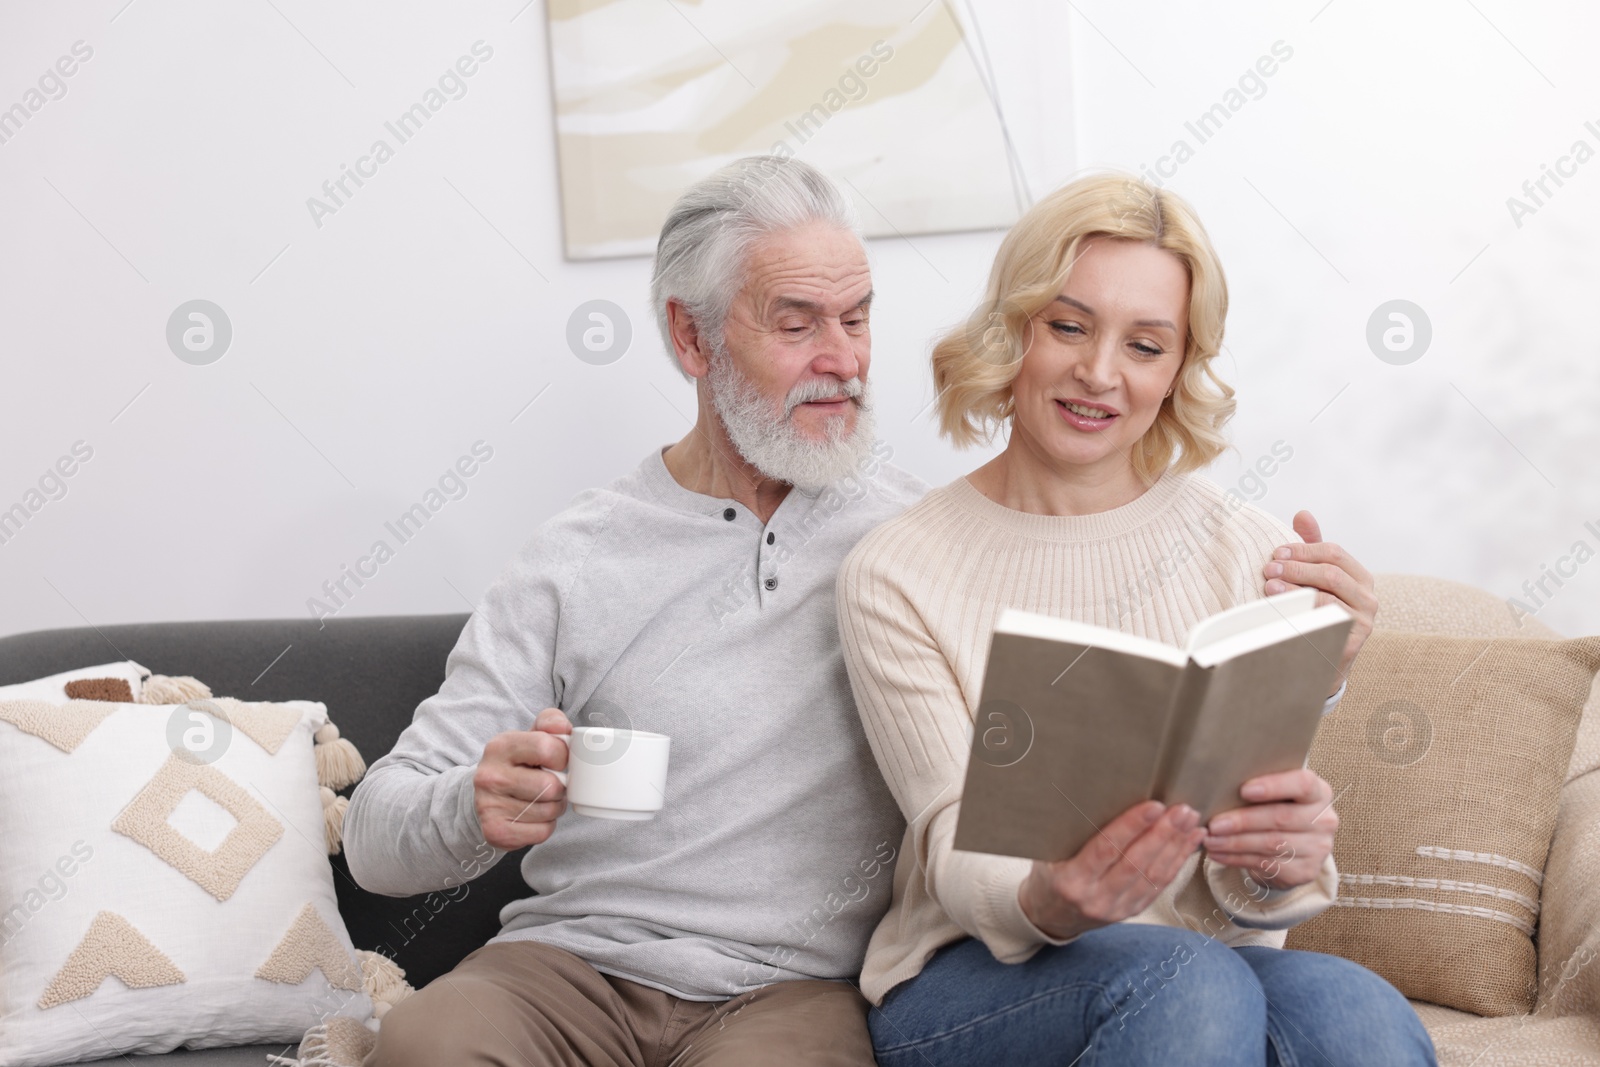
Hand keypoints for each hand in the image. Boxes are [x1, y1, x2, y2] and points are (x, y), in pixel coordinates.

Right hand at [472, 707, 570, 849]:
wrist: (484, 796)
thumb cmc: (518, 763)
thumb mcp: (531, 735)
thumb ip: (551, 722)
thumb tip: (563, 727)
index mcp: (500, 746)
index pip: (548, 748)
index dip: (562, 757)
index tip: (557, 761)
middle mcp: (489, 775)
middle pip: (550, 786)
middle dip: (560, 787)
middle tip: (552, 785)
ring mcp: (489, 805)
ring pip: (549, 811)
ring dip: (554, 807)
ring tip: (542, 800)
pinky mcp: (495, 831)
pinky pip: (541, 832)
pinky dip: (545, 826)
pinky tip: (533, 816)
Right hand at [1018, 801, 1204, 941]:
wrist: (1050, 915)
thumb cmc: (1050, 873)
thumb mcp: (1050, 852)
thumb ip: (1075, 831)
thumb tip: (1106, 792)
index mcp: (1071, 880)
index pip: (1106, 850)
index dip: (1131, 827)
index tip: (1153, 807)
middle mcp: (1096, 898)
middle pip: (1136, 863)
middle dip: (1163, 834)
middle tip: (1181, 810)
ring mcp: (1117, 908)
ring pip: (1153, 875)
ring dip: (1176, 846)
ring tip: (1191, 821)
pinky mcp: (1133, 911)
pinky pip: (1159, 885)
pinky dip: (1177, 861)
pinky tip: (1190, 842)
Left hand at [1203, 768, 1336, 888]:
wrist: (1293, 847)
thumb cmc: (1276, 809)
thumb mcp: (1274, 794)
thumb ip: (1258, 786)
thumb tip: (1219, 785)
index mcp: (1318, 792)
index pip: (1303, 784)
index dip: (1274, 786)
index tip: (1244, 790)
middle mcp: (1324, 820)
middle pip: (1281, 818)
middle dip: (1243, 821)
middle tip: (1214, 824)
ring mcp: (1318, 848)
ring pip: (1272, 844)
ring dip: (1235, 843)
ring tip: (1210, 840)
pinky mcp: (1306, 871)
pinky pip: (1267, 864)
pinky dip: (1237, 859)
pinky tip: (1219, 854)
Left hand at [1264, 510, 1376, 694]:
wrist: (1322, 662)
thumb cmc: (1316, 613)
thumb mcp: (1316, 578)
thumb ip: (1312, 548)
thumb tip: (1302, 513)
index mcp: (1360, 577)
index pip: (1333, 552)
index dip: (1303, 549)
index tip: (1276, 553)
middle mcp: (1368, 598)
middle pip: (1331, 573)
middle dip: (1296, 568)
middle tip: (1268, 569)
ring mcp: (1363, 622)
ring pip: (1327, 598)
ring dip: (1294, 591)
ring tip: (1269, 588)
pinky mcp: (1352, 643)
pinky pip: (1322, 625)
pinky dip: (1298, 616)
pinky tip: (1278, 612)